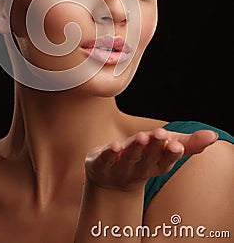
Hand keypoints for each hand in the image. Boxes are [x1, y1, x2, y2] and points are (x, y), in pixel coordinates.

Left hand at [85, 127, 217, 191]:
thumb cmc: (143, 158)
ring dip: (136, 149)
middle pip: (148, 158)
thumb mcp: (165, 149)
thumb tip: (213, 136)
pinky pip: (105, 160)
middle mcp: (139, 169)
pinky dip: (110, 154)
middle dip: (155, 147)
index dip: (171, 153)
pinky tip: (114, 146)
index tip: (177, 145)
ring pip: (129, 158)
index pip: (166, 160)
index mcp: (156, 165)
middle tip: (162, 135)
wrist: (110, 178)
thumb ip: (189, 143)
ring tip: (142, 137)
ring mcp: (120, 168)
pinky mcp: (101, 164)